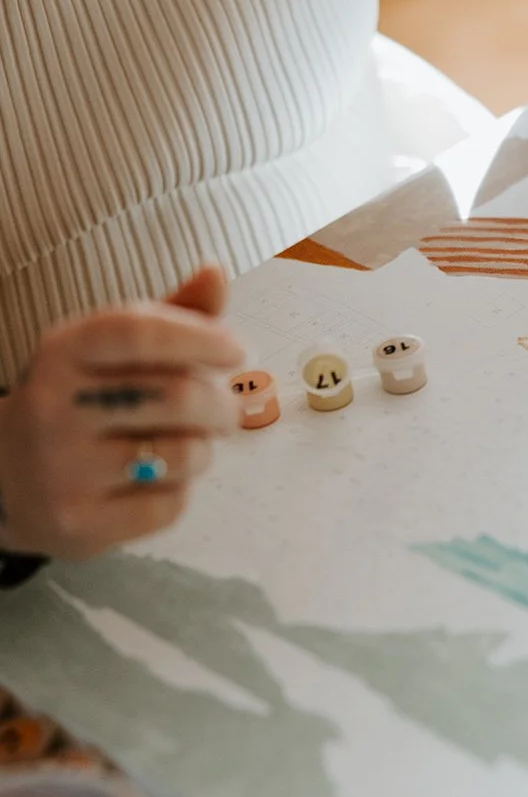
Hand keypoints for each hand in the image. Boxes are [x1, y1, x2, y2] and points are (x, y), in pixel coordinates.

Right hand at [0, 268, 245, 562]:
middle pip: (178, 396)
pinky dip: (179, 493)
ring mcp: (62, 469)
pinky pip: (168, 506)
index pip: (139, 332)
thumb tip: (216, 272)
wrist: (4, 479)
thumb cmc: (75, 405)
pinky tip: (156, 482)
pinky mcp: (78, 523)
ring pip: (182, 454)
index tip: (236, 350)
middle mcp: (53, 406)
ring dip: (204, 450)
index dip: (200, 336)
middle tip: (224, 411)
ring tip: (189, 445)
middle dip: (221, 404)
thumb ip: (166, 317)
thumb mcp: (106, 354)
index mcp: (62, 351)